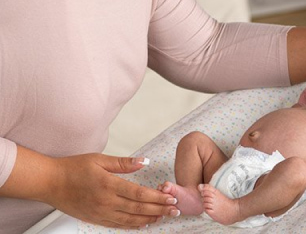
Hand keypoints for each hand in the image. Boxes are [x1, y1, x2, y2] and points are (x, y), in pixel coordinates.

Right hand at [49, 153, 178, 228]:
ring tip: (164, 217)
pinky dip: (133, 225)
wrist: (50, 182)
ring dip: (150, 219)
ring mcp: (101, 213)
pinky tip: (144, 223)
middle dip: (160, 210)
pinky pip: (118, 225)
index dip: (157, 197)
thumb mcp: (100, 159)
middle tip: (175, 210)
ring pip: (131, 220)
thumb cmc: (74, 168)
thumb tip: (144, 161)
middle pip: (139, 209)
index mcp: (109, 185)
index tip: (171, 197)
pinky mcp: (96, 219)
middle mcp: (106, 202)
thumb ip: (124, 163)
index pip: (139, 194)